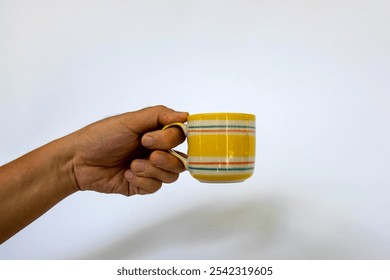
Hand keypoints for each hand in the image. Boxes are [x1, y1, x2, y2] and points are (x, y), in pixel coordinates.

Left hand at [71, 105, 187, 195]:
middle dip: (165, 158)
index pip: (179, 136)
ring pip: (171, 175)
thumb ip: (159, 115)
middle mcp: (156, 150)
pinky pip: (156, 186)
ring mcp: (150, 169)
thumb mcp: (130, 121)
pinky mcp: (142, 185)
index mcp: (155, 133)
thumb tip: (186, 115)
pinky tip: (126, 173)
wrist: (79, 162)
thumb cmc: (101, 137)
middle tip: (147, 154)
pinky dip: (142, 181)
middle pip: (181, 159)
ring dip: (153, 170)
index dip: (169, 139)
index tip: (147, 139)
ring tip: (133, 165)